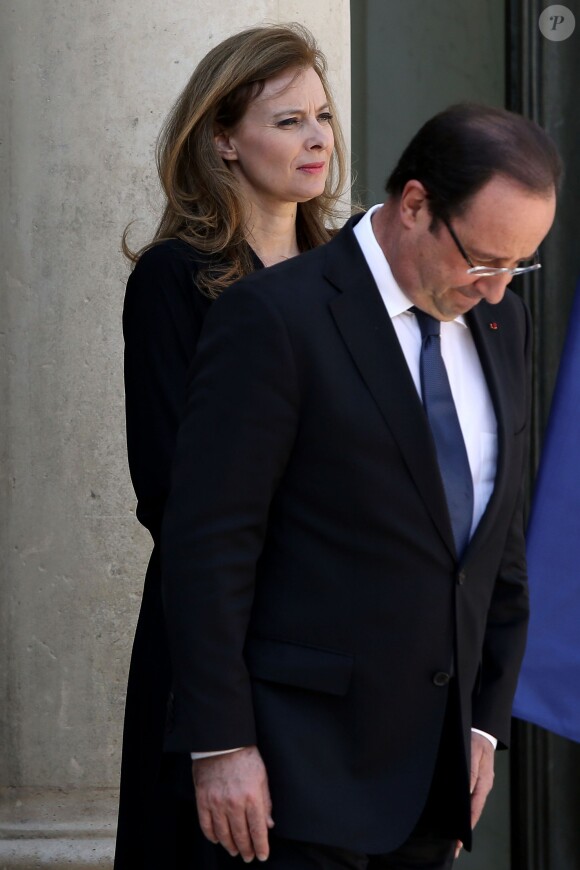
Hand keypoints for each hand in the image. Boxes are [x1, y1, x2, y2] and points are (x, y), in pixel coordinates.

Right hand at [192, 745, 273, 861]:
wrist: (222, 742)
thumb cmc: (245, 757)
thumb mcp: (262, 777)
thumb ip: (266, 802)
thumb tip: (269, 824)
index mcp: (252, 797)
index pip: (258, 830)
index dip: (261, 846)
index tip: (262, 855)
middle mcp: (234, 803)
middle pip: (241, 835)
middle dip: (246, 850)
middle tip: (249, 857)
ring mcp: (217, 802)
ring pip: (223, 834)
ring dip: (230, 846)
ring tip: (234, 851)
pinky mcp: (203, 799)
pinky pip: (206, 825)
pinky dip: (212, 836)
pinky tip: (217, 840)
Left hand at [455, 731, 494, 857]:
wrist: (482, 731)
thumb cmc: (475, 740)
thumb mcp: (473, 752)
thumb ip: (470, 771)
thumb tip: (466, 789)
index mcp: (484, 781)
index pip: (475, 806)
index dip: (468, 822)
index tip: (461, 837)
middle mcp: (483, 786)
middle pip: (474, 810)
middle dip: (465, 828)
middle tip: (456, 846)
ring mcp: (480, 785)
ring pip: (471, 806)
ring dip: (463, 820)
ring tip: (453, 837)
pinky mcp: (475, 782)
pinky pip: (469, 798)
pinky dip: (463, 809)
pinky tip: (453, 816)